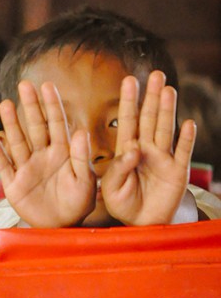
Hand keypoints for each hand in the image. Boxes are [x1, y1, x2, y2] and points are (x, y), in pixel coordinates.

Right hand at [0, 80, 95, 226]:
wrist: (62, 226)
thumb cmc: (78, 203)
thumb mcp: (85, 181)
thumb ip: (81, 158)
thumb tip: (80, 131)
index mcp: (62, 152)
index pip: (56, 124)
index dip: (51, 105)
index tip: (47, 85)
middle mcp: (42, 156)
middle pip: (34, 127)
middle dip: (30, 106)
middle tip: (24, 84)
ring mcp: (26, 169)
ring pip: (17, 142)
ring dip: (11, 124)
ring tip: (5, 104)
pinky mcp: (14, 185)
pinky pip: (5, 167)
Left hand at [101, 72, 195, 224]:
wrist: (142, 224)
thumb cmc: (123, 203)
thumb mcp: (111, 188)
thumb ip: (117, 169)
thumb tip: (133, 148)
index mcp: (126, 151)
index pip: (127, 121)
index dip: (129, 101)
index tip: (129, 80)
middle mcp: (146, 149)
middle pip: (149, 118)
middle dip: (152, 97)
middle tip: (156, 74)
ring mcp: (163, 158)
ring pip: (165, 129)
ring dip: (167, 110)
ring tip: (168, 90)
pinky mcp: (177, 171)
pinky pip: (182, 152)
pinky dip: (186, 139)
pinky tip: (187, 123)